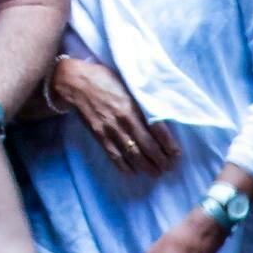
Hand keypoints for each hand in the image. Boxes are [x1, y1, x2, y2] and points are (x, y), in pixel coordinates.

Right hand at [46, 56, 173, 177]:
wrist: (75, 83)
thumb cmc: (104, 79)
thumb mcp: (128, 85)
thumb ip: (142, 101)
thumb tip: (161, 113)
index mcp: (135, 106)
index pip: (158, 130)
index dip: (169, 144)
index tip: (177, 153)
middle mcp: (125, 120)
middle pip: (148, 146)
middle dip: (160, 160)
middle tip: (169, 167)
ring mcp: (111, 130)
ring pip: (133, 154)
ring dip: (146, 166)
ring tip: (156, 173)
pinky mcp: (99, 136)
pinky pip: (114, 156)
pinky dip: (124, 167)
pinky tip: (133, 172)